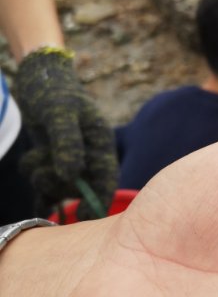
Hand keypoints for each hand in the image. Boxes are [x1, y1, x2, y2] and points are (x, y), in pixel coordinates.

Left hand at [13, 47, 117, 217]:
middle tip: (41, 170)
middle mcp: (88, 157)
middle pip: (79, 188)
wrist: (38, 78)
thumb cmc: (53, 91)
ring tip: (32, 158)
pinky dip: (37, 184)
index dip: (98, 202)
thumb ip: (67, 144)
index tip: (86, 218)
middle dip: (57, 184)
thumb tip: (71, 176)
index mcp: (101, 145)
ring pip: (59, 186)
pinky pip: (46, 184)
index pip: (106, 181)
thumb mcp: (60, 112)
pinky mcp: (54, 162)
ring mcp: (70, 160)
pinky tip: (36, 185)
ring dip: (42, 178)